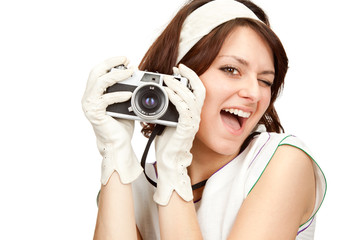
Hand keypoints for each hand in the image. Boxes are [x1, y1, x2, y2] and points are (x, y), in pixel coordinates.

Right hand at [82, 56, 142, 183]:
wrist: (117, 144)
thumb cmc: (121, 124)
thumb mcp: (125, 103)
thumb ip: (126, 90)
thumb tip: (137, 77)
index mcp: (94, 93)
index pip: (98, 71)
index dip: (111, 62)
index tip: (126, 59)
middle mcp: (89, 97)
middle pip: (96, 72)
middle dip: (112, 63)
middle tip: (127, 60)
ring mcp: (90, 105)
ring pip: (100, 82)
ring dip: (117, 75)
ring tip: (130, 72)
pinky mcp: (95, 113)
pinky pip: (106, 99)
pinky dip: (118, 94)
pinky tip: (129, 94)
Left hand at [153, 64, 205, 204]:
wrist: (168, 161)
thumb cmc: (167, 143)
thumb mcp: (167, 121)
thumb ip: (167, 108)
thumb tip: (159, 95)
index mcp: (192, 114)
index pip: (198, 91)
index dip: (192, 77)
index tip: (181, 68)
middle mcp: (195, 116)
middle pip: (199, 90)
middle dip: (189, 76)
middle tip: (177, 68)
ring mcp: (192, 122)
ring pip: (191, 98)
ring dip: (178, 86)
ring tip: (168, 79)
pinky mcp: (186, 128)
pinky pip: (184, 109)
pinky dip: (176, 98)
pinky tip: (168, 92)